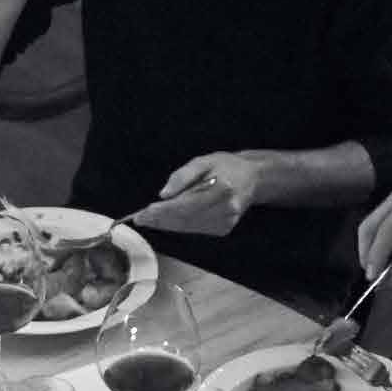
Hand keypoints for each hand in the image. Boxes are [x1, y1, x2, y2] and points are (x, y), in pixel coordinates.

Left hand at [129, 153, 257, 236]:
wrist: (252, 178)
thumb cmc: (225, 166)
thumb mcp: (203, 161)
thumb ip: (183, 176)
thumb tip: (164, 194)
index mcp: (222, 188)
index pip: (185, 205)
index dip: (162, 211)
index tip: (142, 214)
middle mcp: (226, 209)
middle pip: (184, 220)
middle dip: (159, 220)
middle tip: (139, 219)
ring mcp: (226, 222)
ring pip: (188, 227)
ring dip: (166, 225)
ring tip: (148, 220)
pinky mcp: (224, 230)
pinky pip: (195, 229)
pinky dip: (178, 226)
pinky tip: (166, 221)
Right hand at [357, 188, 391, 279]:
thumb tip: (388, 281)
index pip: (387, 231)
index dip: (377, 255)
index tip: (373, 278)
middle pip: (369, 228)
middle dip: (368, 255)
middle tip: (373, 278)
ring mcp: (389, 205)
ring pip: (368, 231)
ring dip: (370, 253)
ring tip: (379, 271)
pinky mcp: (387, 213)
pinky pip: (374, 232)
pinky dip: (375, 249)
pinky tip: (385, 261)